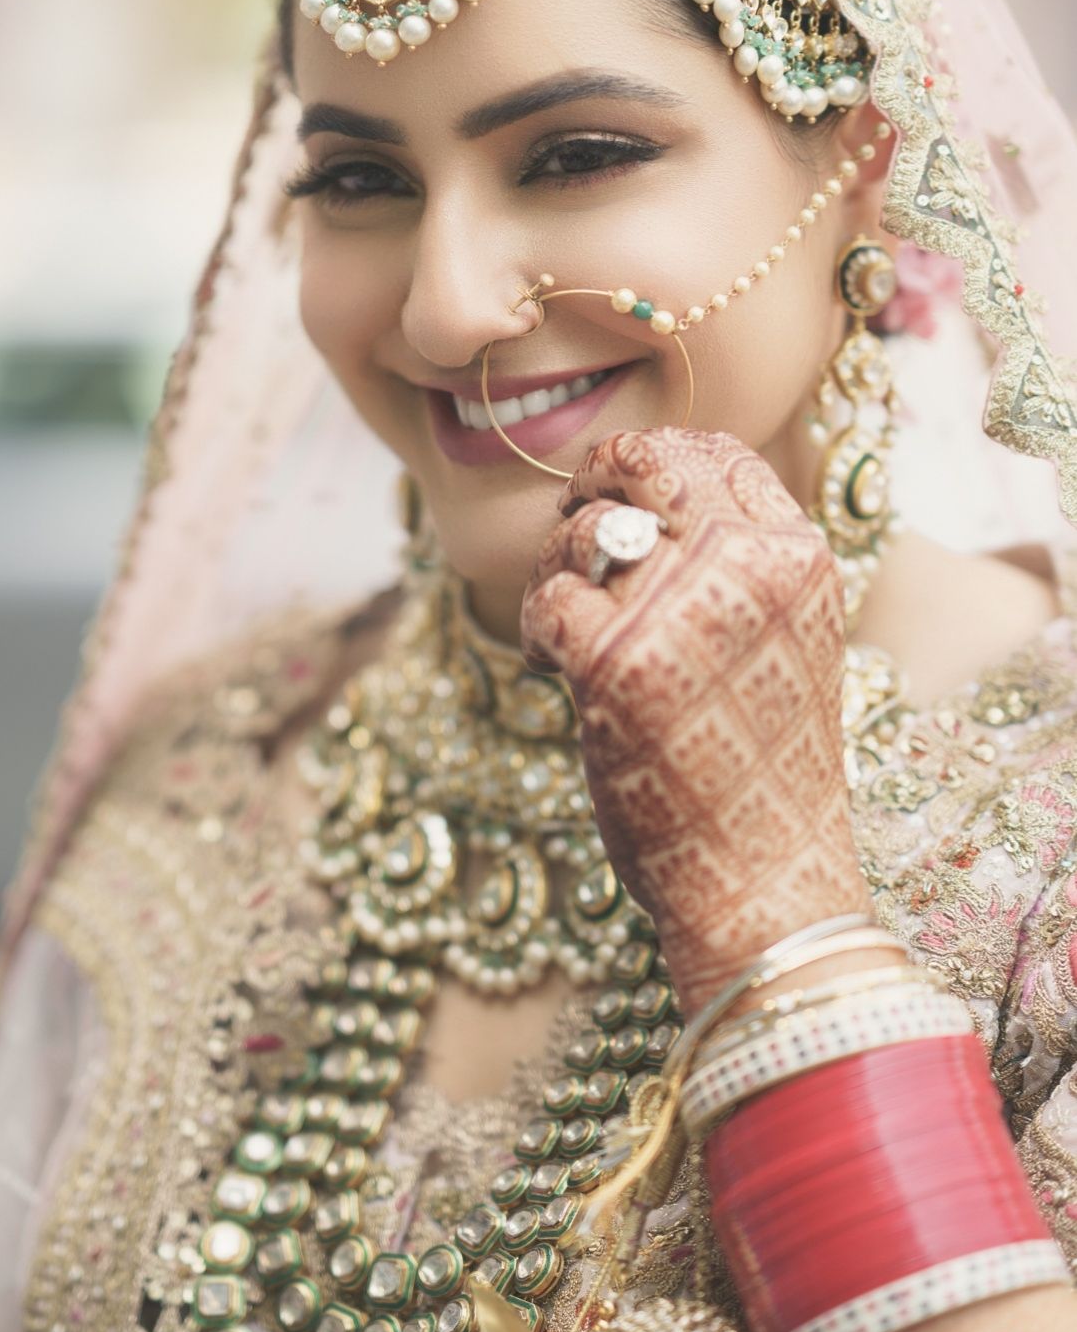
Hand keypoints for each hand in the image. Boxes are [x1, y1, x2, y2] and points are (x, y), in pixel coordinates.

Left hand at [520, 428, 870, 1010]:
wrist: (764, 878)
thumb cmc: (762, 769)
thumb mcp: (785, 644)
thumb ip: (738, 570)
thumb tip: (644, 507)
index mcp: (797, 560)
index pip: (718, 453)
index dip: (656, 461)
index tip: (625, 495)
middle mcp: (746, 569)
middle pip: (644, 462)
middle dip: (593, 482)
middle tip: (574, 532)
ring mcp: (681, 611)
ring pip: (585, 528)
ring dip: (555, 564)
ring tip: (565, 619)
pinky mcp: (618, 663)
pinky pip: (548, 597)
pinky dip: (535, 627)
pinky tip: (549, 664)